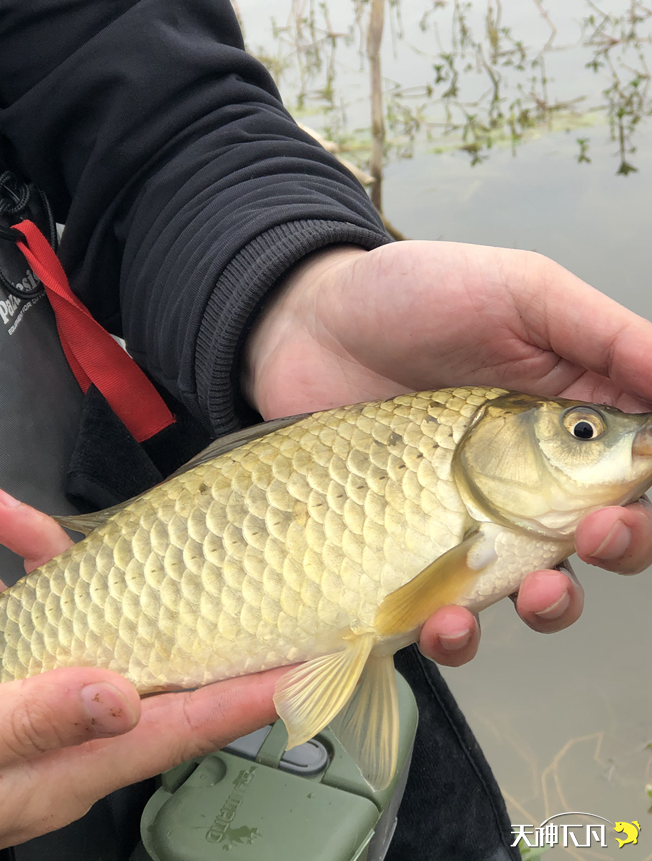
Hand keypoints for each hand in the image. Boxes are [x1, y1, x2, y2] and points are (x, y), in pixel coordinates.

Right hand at [0, 489, 280, 860]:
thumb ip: (26, 721)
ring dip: (24, 555)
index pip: (179, 726)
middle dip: (144, 584)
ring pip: (52, 612)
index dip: (246, 693)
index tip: (306, 656)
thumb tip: (122, 694)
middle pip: (126, 647)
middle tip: (172, 526)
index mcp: (61, 765)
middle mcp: (53, 732)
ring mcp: (15, 703)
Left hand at [243, 241, 651, 664]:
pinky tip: (447, 618)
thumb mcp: (520, 292)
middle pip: (606, 535)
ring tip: (535, 590)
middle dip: (622, 548)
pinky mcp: (409, 546)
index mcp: (570, 416)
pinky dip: (457, 629)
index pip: (639, 471)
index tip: (632, 500)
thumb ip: (606, 334)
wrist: (306, 321)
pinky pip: (445, 606)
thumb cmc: (412, 293)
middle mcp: (532, 474)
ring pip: (537, 582)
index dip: (650, 498)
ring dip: (552, 603)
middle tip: (598, 533)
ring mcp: (470, 515)